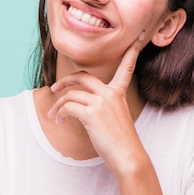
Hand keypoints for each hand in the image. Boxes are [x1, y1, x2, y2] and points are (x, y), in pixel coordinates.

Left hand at [47, 33, 146, 173]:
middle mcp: (110, 94)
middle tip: (55, 89)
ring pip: (70, 94)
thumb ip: (104, 107)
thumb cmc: (122, 142)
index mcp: (119, 94)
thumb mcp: (116, 118)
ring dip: (58, 104)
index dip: (132, 52)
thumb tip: (81, 107)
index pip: (126, 67)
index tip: (139, 37)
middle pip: (83, 76)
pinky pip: (68, 106)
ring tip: (54, 115)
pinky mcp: (91, 114)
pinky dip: (60, 112)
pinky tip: (59, 120)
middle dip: (65, 80)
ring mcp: (101, 103)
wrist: (128, 157)